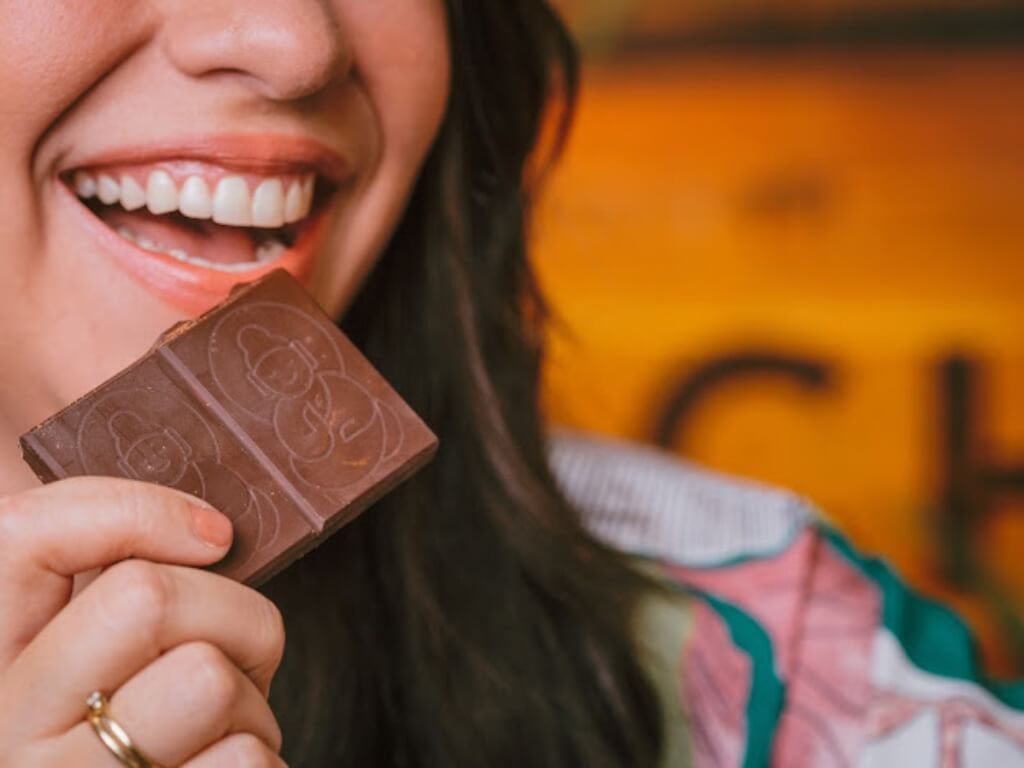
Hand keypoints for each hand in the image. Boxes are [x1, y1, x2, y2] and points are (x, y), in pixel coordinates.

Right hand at [0, 477, 286, 765]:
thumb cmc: (127, 742)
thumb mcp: (96, 655)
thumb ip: (110, 587)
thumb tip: (206, 531)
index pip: (23, 533)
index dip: (138, 510)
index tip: (215, 536)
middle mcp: (4, 728)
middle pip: (146, 598)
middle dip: (231, 615)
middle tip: (235, 656)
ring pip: (206, 680)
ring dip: (248, 702)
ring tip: (217, 733)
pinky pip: (243, 760)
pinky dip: (259, 760)